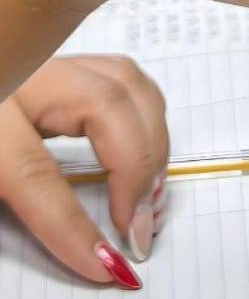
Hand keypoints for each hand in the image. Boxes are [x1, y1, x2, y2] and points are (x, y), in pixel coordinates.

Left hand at [0, 56, 167, 288]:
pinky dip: (144, 114)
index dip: (73, 224)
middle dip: (137, 170)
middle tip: (141, 227)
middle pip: (106, 105)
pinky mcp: (64, 63)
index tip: (106, 264)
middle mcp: (26, 75)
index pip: (35, 172)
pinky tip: (145, 149)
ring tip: (152, 193)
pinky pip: (121, 76)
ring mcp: (48, 61)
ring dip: (152, 139)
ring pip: (125, 81)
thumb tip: (81, 253)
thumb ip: (21, 207)